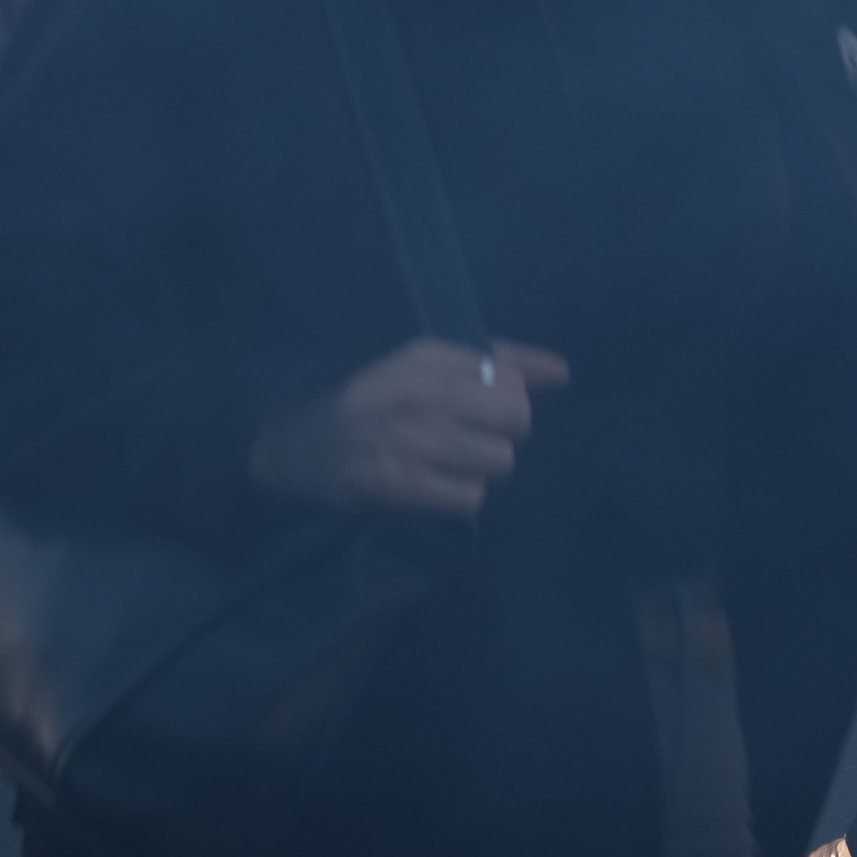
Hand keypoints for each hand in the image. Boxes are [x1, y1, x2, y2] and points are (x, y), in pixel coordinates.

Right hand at [249, 338, 571, 518]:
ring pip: (498, 461)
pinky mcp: (395, 484)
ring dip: (480, 469)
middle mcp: (419, 393)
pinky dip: (459, 497)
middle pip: (517, 419)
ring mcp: (406, 440)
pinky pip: (469, 498)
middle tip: (470, 440)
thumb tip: (562, 372)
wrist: (295, 445)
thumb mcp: (424, 369)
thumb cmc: (371, 403)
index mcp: (426, 357)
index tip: (476, 410)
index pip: (510, 378)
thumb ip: (496, 363)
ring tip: (447, 464)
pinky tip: (434, 487)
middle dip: (503, 435)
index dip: (507, 401)